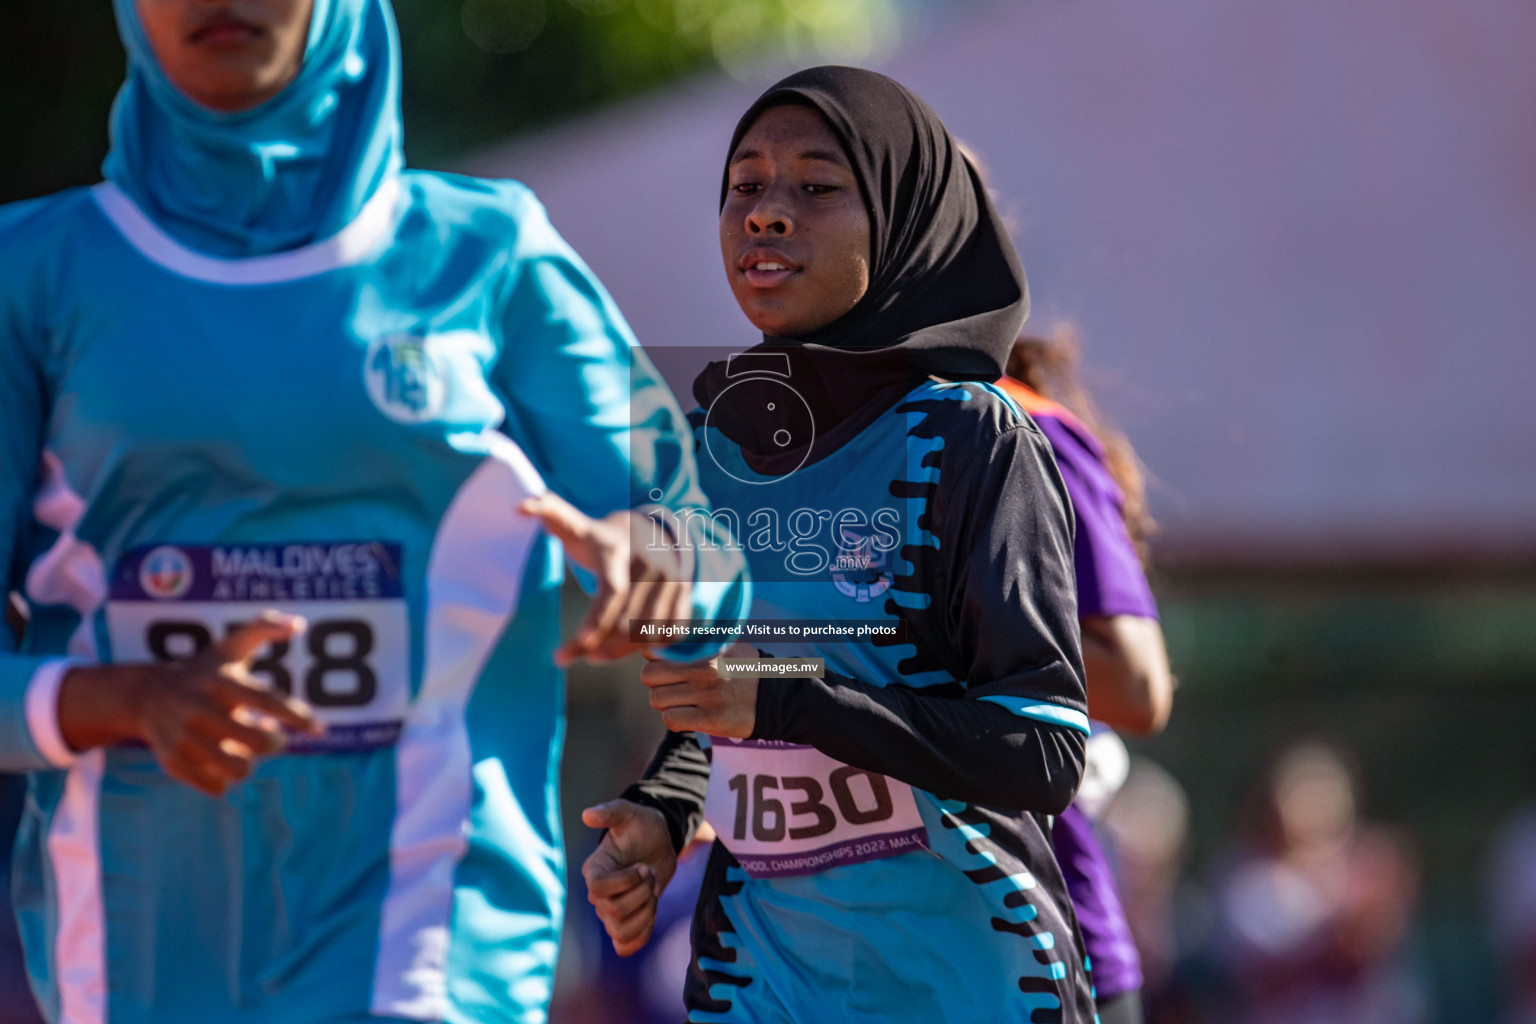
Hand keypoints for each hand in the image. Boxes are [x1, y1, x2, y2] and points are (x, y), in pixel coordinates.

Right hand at [58, 612, 323, 796]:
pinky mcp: (171, 760)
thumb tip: (299, 624)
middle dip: (275, 743)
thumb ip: (264, 628)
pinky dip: (224, 779)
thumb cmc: (205, 670)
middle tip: (274, 738)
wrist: (146, 694)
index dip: (296, 715)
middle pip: (258, 741)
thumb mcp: (231, 646)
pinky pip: (215, 786)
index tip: (318, 729)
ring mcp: (182, 736)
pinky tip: (218, 762)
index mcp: (220, 680)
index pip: (266, 699)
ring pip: (238, 769)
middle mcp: (199, 707)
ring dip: (249, 763)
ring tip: (242, 750)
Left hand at [520, 492, 692, 665]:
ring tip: (597, 655)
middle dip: (600, 644)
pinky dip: (654, 646)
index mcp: (619, 552)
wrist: (650, 529)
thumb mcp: (577, 526)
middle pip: (627, 619)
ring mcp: (672, 580)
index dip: (598, 619)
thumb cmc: (602, 539)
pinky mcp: (685, 593)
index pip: (612, 590)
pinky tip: (632, 649)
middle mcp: (650, 565)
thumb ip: (549, 515)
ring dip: (622, 651)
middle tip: (574, 655)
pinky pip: (673, 631)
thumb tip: (519, 507)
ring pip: (650, 630)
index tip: (581, 644)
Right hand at [581, 799, 677, 956]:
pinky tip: (651, 915)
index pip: (598, 889)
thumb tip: (588, 814)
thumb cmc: (640, 827)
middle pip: (613, 911)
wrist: (657, 843)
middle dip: (642, 893)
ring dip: (645, 914)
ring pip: (620, 932)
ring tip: (652, 893)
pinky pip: (624, 946)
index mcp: (594, 870)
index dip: (625, 882)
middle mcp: (597, 895)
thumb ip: (609, 812)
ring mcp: (610, 911)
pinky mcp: (625, 923)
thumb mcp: (628, 813)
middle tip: (651, 874)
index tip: (643, 867)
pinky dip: (641, 936)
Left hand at [642, 641, 758, 737]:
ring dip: (665, 704)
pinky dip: (675, 720)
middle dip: (656, 683)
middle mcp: (704, 669)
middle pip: (649, 675)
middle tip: (671, 687)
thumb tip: (662, 639)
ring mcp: (707, 695)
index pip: (655, 650)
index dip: (655, 660)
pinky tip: (688, 716)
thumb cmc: (745, 670)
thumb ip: (697, 640)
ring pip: (657, 699)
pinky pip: (671, 720)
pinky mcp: (711, 719)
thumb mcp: (726, 645)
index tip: (667, 666)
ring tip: (682, 702)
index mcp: (704, 649)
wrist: (776, 698)